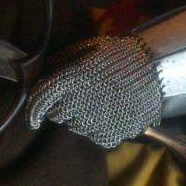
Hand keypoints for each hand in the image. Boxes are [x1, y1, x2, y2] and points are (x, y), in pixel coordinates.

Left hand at [25, 36, 162, 147]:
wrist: (153, 68)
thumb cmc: (116, 55)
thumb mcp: (84, 51)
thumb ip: (60, 64)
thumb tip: (43, 74)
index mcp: (68, 81)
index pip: (40, 100)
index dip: (32, 111)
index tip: (32, 119)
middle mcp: (76, 105)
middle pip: (57, 115)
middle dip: (62, 107)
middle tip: (80, 95)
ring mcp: (93, 123)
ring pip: (76, 126)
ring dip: (81, 116)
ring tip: (101, 100)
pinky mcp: (109, 135)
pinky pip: (95, 134)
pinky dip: (99, 126)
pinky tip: (112, 110)